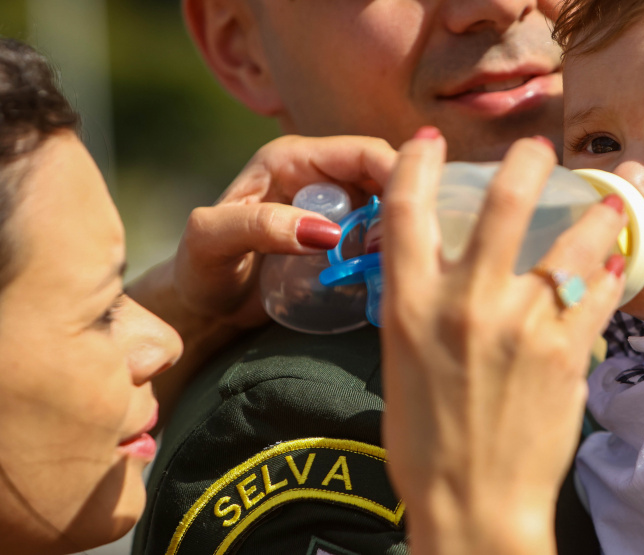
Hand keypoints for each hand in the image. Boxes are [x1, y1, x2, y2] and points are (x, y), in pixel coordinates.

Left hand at [128, 134, 396, 424]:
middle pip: (384, 176)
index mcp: (291, 159)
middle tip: (412, 244)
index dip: (397, 171)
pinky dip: (393, 248)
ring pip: (389, 206)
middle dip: (406, 204)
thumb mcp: (211, 243)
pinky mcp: (342, 237)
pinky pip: (380, 234)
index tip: (419, 208)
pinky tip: (395, 271)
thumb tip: (326, 232)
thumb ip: (259, 226)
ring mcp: (333, 208)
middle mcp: (318, 176)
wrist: (204, 307)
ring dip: (402, 229)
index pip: (362, 152)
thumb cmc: (199, 271)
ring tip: (405, 261)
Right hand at [380, 129, 627, 554]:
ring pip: (573, 240)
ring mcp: (521, 325)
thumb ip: (422, 309)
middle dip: (525, 162)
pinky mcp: (566, 352)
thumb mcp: (401, 363)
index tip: (430, 142)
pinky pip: (598, 291)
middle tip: (537, 151)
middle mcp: (465, 303)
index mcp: (410, 306)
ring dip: (596, 210)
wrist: (473, 505)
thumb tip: (446, 273)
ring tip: (609, 200)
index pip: (406, 209)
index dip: (417, 162)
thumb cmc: (426, 443)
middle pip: (503, 202)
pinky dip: (609, 270)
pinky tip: (614, 261)